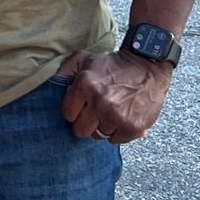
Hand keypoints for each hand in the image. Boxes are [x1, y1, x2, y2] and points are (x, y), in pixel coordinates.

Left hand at [57, 48, 172, 144]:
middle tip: (96, 112)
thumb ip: (65, 71)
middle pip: (81, 130)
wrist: (147, 65)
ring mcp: (117, 116)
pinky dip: (119, 132)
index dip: (74, 111)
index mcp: (85, 86)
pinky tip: (123, 117)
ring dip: (104, 126)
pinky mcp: (133, 127)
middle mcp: (100, 102)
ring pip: (99, 135)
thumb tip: (52, 85)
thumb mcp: (85, 58)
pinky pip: (116, 140)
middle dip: (86, 122)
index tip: (82, 106)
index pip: (68, 114)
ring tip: (112, 111)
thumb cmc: (114, 64)